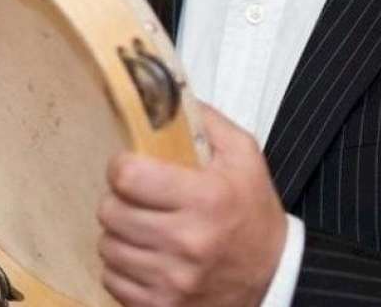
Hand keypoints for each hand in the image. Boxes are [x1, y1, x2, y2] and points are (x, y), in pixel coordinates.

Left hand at [97, 106, 286, 306]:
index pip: (129, 177)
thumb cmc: (253, 211)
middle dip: (117, 199)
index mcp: (207, 198)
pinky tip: (142, 254)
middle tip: (133, 196)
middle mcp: (188, 241)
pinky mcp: (161, 306)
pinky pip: (113, 280)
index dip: (121, 166)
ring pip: (107, 247)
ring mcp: (173, 280)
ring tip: (137, 225)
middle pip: (111, 212)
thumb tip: (164, 95)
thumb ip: (206, 121)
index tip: (129, 165)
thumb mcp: (244, 156)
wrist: (272, 276)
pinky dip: (121, 266)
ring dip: (117, 233)